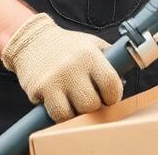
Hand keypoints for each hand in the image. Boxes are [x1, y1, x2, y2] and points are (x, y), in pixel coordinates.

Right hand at [0, 13, 122, 121]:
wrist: (33, 40)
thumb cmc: (68, 46)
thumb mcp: (92, 44)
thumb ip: (109, 60)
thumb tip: (124, 81)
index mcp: (89, 54)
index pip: (111, 83)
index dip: (114, 96)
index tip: (110, 97)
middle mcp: (72, 67)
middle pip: (92, 103)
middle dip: (95, 106)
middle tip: (92, 101)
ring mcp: (54, 79)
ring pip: (73, 114)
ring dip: (78, 114)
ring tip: (78, 105)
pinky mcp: (39, 90)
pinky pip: (56, 115)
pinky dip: (62, 116)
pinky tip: (64, 107)